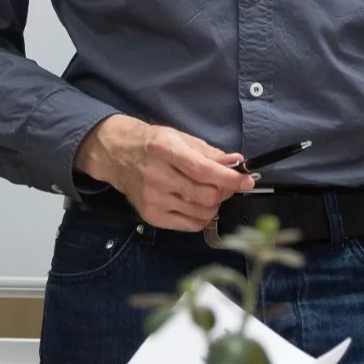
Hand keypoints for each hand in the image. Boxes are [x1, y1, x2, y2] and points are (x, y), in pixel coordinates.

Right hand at [76, 115, 251, 231]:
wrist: (116, 154)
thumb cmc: (152, 144)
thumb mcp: (180, 138)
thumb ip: (210, 153)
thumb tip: (236, 163)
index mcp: (165, 151)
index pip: (204, 171)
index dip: (230, 179)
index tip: (247, 181)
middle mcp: (157, 177)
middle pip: (206, 196)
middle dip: (224, 191)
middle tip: (226, 184)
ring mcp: (152, 199)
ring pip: (201, 213)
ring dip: (214, 205)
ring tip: (208, 192)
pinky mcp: (151, 216)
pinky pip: (190, 225)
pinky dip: (202, 217)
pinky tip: (197, 204)